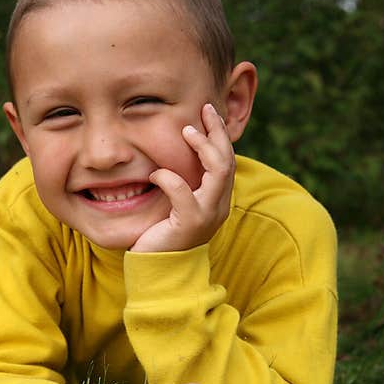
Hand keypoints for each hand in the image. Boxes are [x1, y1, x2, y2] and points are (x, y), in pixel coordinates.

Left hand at [131, 103, 234, 252]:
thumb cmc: (162, 237)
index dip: (220, 135)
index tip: (208, 113)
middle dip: (217, 132)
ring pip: (218, 172)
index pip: (227, 161)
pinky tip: (155, 174)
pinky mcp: (188, 225)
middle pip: (227, 160)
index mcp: (217, 200)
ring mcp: (206, 216)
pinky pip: (183, 193)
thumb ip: (182, 184)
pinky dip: (169, 178)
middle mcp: (218, 206)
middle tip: (204, 110)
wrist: (158, 273)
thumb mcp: (175, 206)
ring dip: (203, 147)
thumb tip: (170, 156)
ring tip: (187, 131)